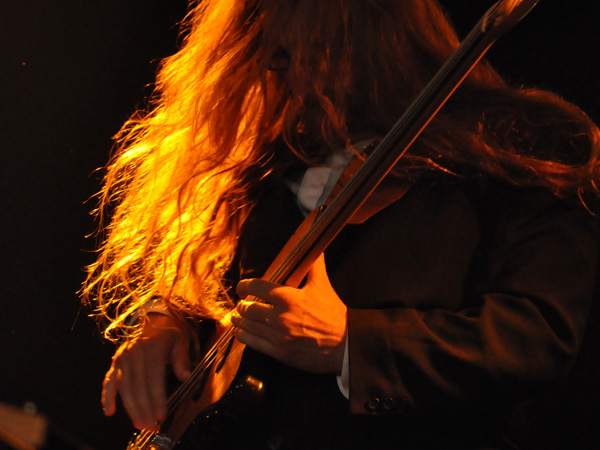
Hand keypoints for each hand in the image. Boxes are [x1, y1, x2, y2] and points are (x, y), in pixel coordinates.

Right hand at [102, 314, 191, 429]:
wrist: (153, 319)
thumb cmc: (169, 333)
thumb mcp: (180, 341)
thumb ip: (182, 358)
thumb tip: (185, 376)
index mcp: (151, 347)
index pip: (153, 377)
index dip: (157, 398)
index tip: (162, 415)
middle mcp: (133, 353)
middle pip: (137, 385)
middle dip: (144, 408)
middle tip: (150, 426)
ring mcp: (122, 357)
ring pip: (124, 387)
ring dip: (130, 407)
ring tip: (139, 424)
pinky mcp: (115, 362)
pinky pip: (109, 381)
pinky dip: (107, 396)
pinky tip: (109, 411)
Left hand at [232, 253, 346, 373]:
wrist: (345, 344)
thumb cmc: (334, 314)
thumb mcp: (323, 285)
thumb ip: (314, 265)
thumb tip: (314, 247)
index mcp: (288, 298)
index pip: (257, 287)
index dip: (245, 286)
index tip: (242, 287)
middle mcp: (280, 317)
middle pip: (248, 308)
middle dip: (241, 305)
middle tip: (241, 304)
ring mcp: (278, 336)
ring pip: (248, 326)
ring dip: (239, 321)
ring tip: (236, 317)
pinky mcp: (279, 353)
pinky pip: (253, 343)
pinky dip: (244, 336)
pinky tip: (241, 333)